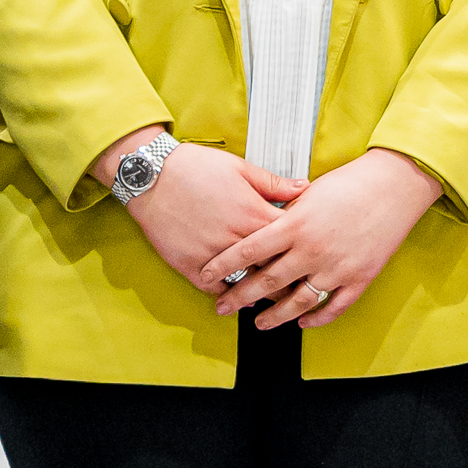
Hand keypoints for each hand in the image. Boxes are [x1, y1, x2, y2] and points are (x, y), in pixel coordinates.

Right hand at [126, 140, 304, 291]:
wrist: (151, 176)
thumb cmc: (196, 167)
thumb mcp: (240, 168)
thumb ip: (274, 184)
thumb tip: (304, 188)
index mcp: (253, 214)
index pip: (291, 241)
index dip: (305, 249)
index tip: (315, 256)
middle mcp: (236, 239)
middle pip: (273, 269)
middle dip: (290, 279)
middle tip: (304, 286)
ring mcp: (212, 256)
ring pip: (246, 284)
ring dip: (262, 293)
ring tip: (278, 300)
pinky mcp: (190, 265)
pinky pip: (215, 289)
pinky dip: (230, 295)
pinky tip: (240, 298)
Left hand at [201, 148, 445, 330]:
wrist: (395, 185)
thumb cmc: (351, 182)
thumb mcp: (309, 194)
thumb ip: (284, 216)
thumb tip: (262, 232)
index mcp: (296, 224)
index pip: (250, 250)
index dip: (224, 265)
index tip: (206, 276)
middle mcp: (313, 249)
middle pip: (268, 281)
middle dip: (240, 297)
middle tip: (222, 308)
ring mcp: (337, 267)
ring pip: (298, 302)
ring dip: (275, 316)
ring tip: (260, 324)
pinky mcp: (360, 277)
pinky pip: (333, 307)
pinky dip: (315, 318)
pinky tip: (302, 322)